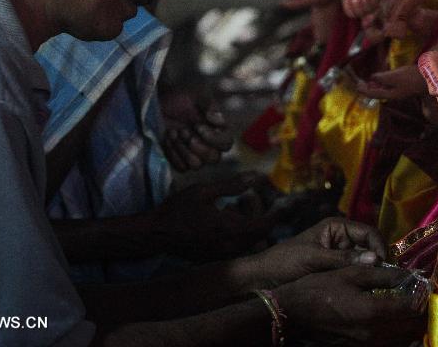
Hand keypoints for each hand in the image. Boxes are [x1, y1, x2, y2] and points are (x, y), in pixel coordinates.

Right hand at [155, 173, 274, 259]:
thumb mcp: (204, 191)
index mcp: (229, 228)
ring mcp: (222, 255)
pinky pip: (236, 248)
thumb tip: (256, 178)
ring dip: (249, 226)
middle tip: (250, 202)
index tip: (281, 205)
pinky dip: (238, 235)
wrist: (156, 234)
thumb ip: (232, 185)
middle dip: (260, 218)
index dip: (275, 216)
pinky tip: (224, 220)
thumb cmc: (178, 209)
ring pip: (248, 243)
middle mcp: (229, 245)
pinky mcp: (214, 258)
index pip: (262, 225)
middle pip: (257, 235)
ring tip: (234, 208)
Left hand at [161, 91, 233, 171]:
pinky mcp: (180, 160)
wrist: (160, 103)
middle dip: (198, 146)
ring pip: (196, 165)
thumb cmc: (181, 98)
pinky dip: (173, 153)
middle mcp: (209, 146)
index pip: (226, 144)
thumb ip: (209, 105)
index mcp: (218, 131)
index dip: (214, 139)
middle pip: (214, 158)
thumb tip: (214, 117)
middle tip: (184, 130)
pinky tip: (168, 137)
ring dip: (183, 149)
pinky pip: (181, 167)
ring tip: (174, 132)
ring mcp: (194, 155)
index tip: (198, 126)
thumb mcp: (197, 96)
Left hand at [252, 217, 385, 286]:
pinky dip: (362, 278)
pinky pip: (356, 271)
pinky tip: (366, 287)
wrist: (265, 276)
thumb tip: (375, 259)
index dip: (379, 246)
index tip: (383, 264)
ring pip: (365, 260)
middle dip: (377, 259)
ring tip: (377, 284)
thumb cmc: (286, 261)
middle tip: (385, 278)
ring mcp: (341, 253)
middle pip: (370, 246)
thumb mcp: (315, 258)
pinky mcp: (338, 268)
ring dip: (371, 270)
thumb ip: (343, 259)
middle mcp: (342, 237)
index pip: (368, 232)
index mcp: (337, 226)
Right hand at [277, 265, 425, 345]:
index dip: (422, 296)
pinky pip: (389, 345)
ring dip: (412, 326)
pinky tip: (395, 324)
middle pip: (412, 328)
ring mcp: (368, 346)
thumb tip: (409, 274)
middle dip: (420, 313)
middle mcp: (375, 334)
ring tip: (410, 310)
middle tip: (421, 298)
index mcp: (373, 312)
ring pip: (403, 340)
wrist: (292, 315)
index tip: (424, 286)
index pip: (412, 308)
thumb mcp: (350, 274)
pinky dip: (398, 336)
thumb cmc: (320, 288)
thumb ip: (382, 275)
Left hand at [356, 65, 425, 99]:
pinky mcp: (403, 86)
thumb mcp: (394, 76)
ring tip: (368, 81)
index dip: (363, 90)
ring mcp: (398, 91)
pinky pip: (388, 86)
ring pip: (383, 90)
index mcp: (390, 95)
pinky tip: (381, 78)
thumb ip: (382, 77)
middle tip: (359, 83)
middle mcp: (393, 95)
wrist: (429, 78)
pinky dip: (382, 82)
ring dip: (374, 86)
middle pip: (377, 93)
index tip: (356, 84)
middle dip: (368, 89)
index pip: (373, 94)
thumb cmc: (411, 77)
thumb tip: (372, 77)